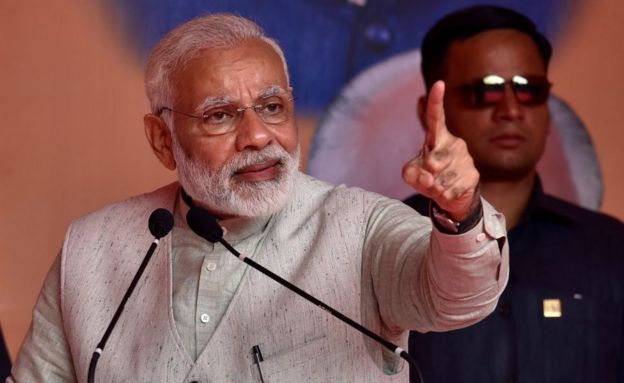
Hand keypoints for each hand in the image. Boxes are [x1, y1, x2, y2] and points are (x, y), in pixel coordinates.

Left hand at [402, 81, 479, 220]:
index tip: (439, 84)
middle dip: (426, 174)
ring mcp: (465, 158)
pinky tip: (448, 192)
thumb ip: (411, 173)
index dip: (436, 101)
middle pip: (433, 160)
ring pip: (441, 178)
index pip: (435, 117)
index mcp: (437, 137)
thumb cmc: (427, 177)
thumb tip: (428, 177)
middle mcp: (454, 143)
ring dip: (435, 187)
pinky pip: (452, 189)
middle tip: (429, 177)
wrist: (449, 196)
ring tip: (439, 185)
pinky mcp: (473, 175)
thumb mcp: (410, 174)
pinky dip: (444, 195)